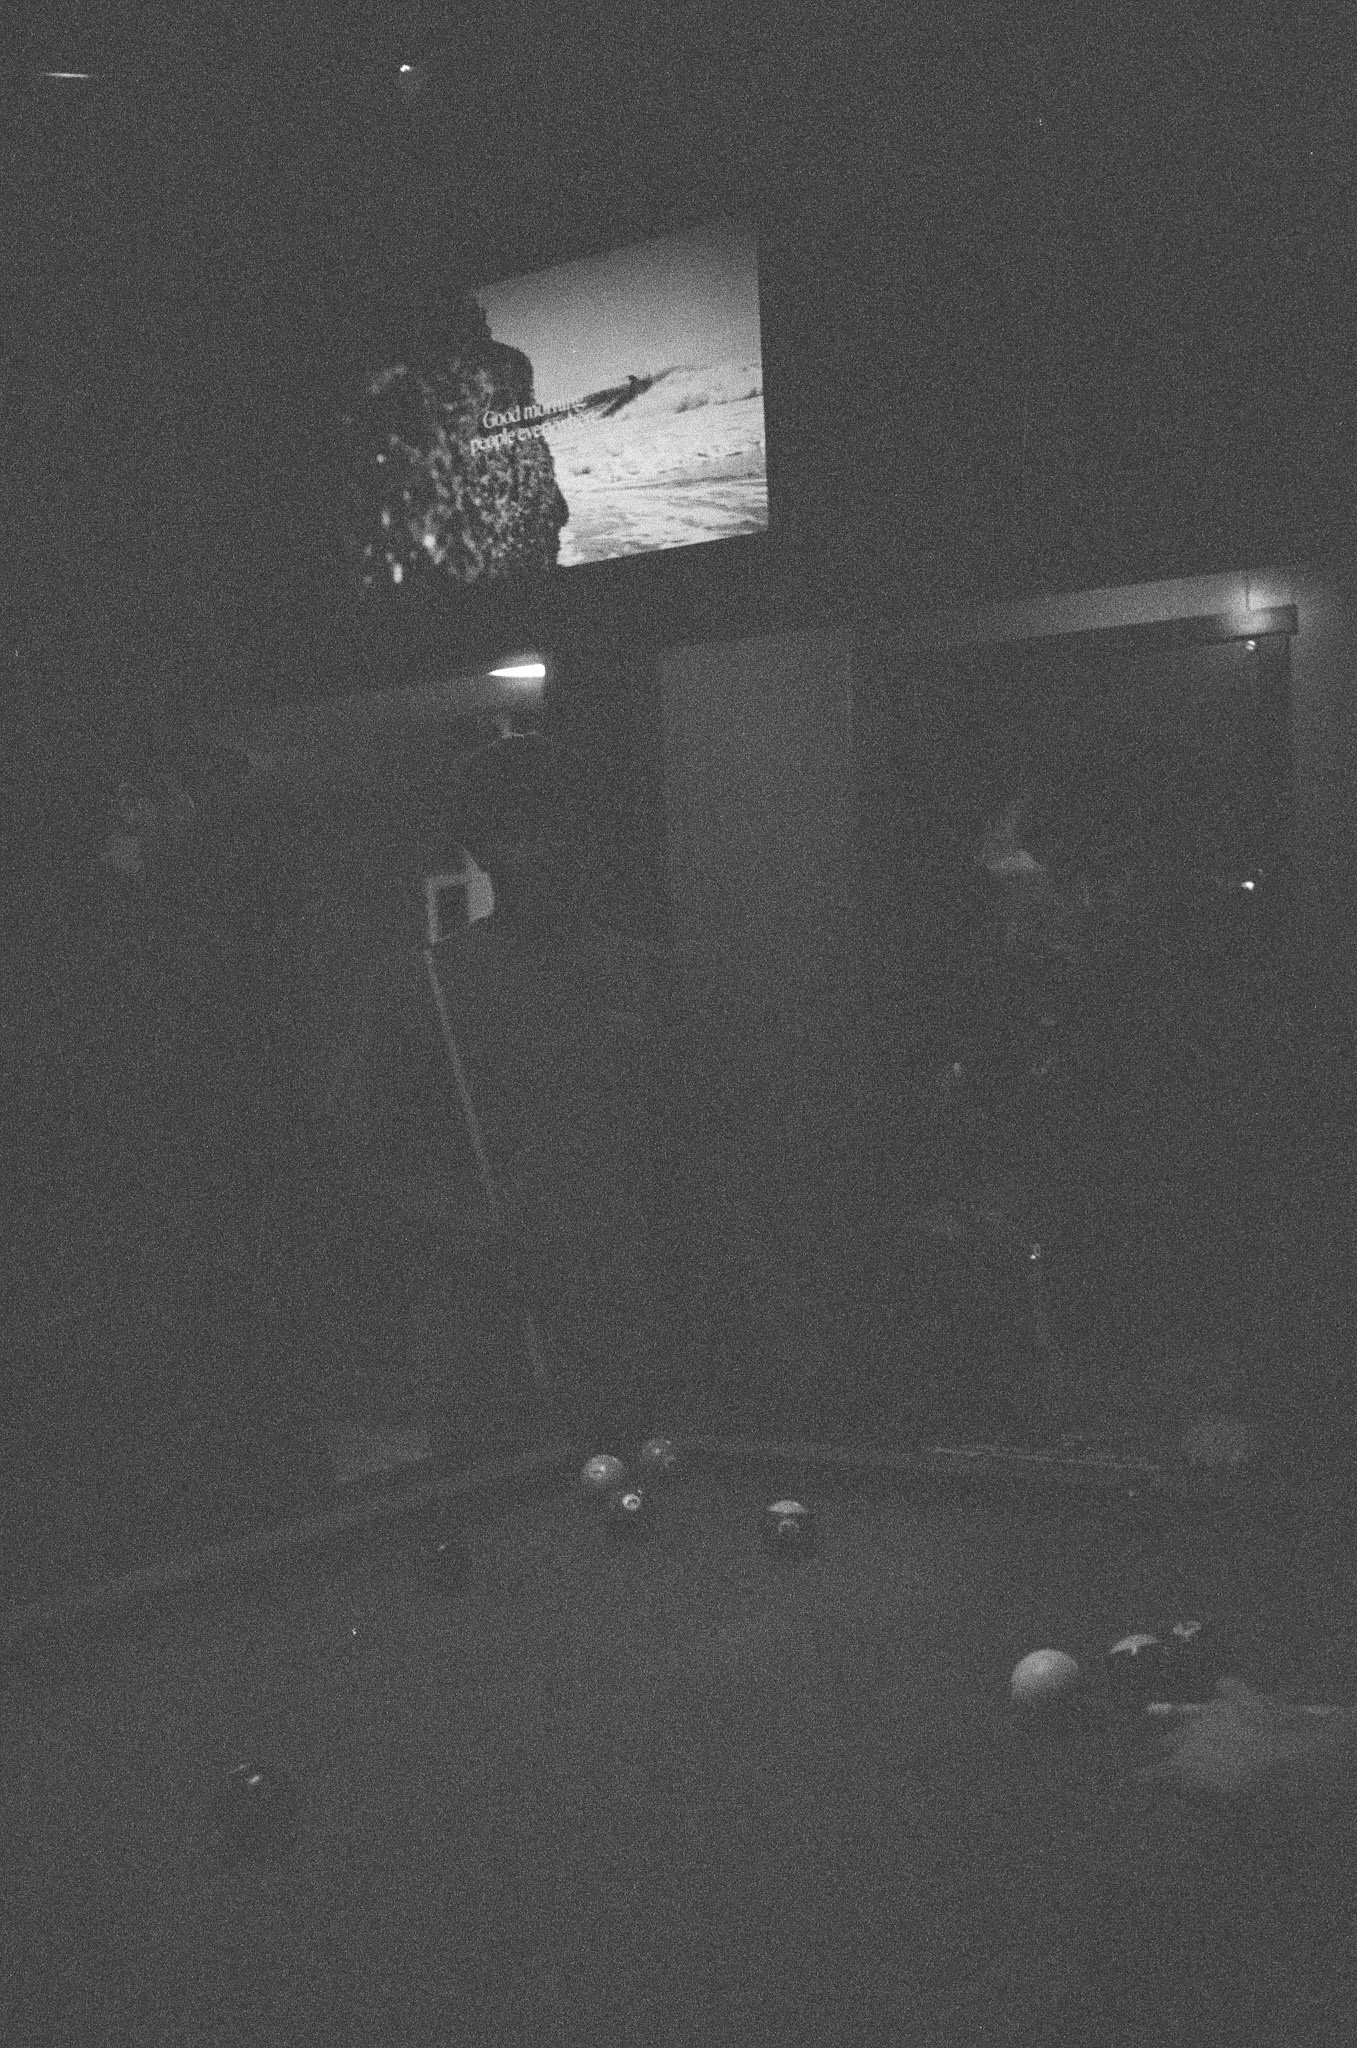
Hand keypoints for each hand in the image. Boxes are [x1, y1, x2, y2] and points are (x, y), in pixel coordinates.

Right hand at [1133, 1677, 1354, 1819]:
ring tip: (1151, 1710)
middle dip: (1158, 1751)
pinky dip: (1222, 1694)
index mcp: (1182, 1768)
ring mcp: (1210, 1711)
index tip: (1120, 1784)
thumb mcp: (1227, 1808)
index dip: (1135, 1781)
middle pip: (1165, 1743)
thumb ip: (1201, 1797)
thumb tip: (1188, 1791)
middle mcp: (1187, 1736)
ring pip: (1184, 1712)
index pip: (1149, 1776)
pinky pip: (1224, 1689)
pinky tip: (1223, 1693)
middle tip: (1154, 1756)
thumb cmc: (1259, 1796)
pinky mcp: (1236, 1695)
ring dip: (1171, 1715)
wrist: (1292, 1758)